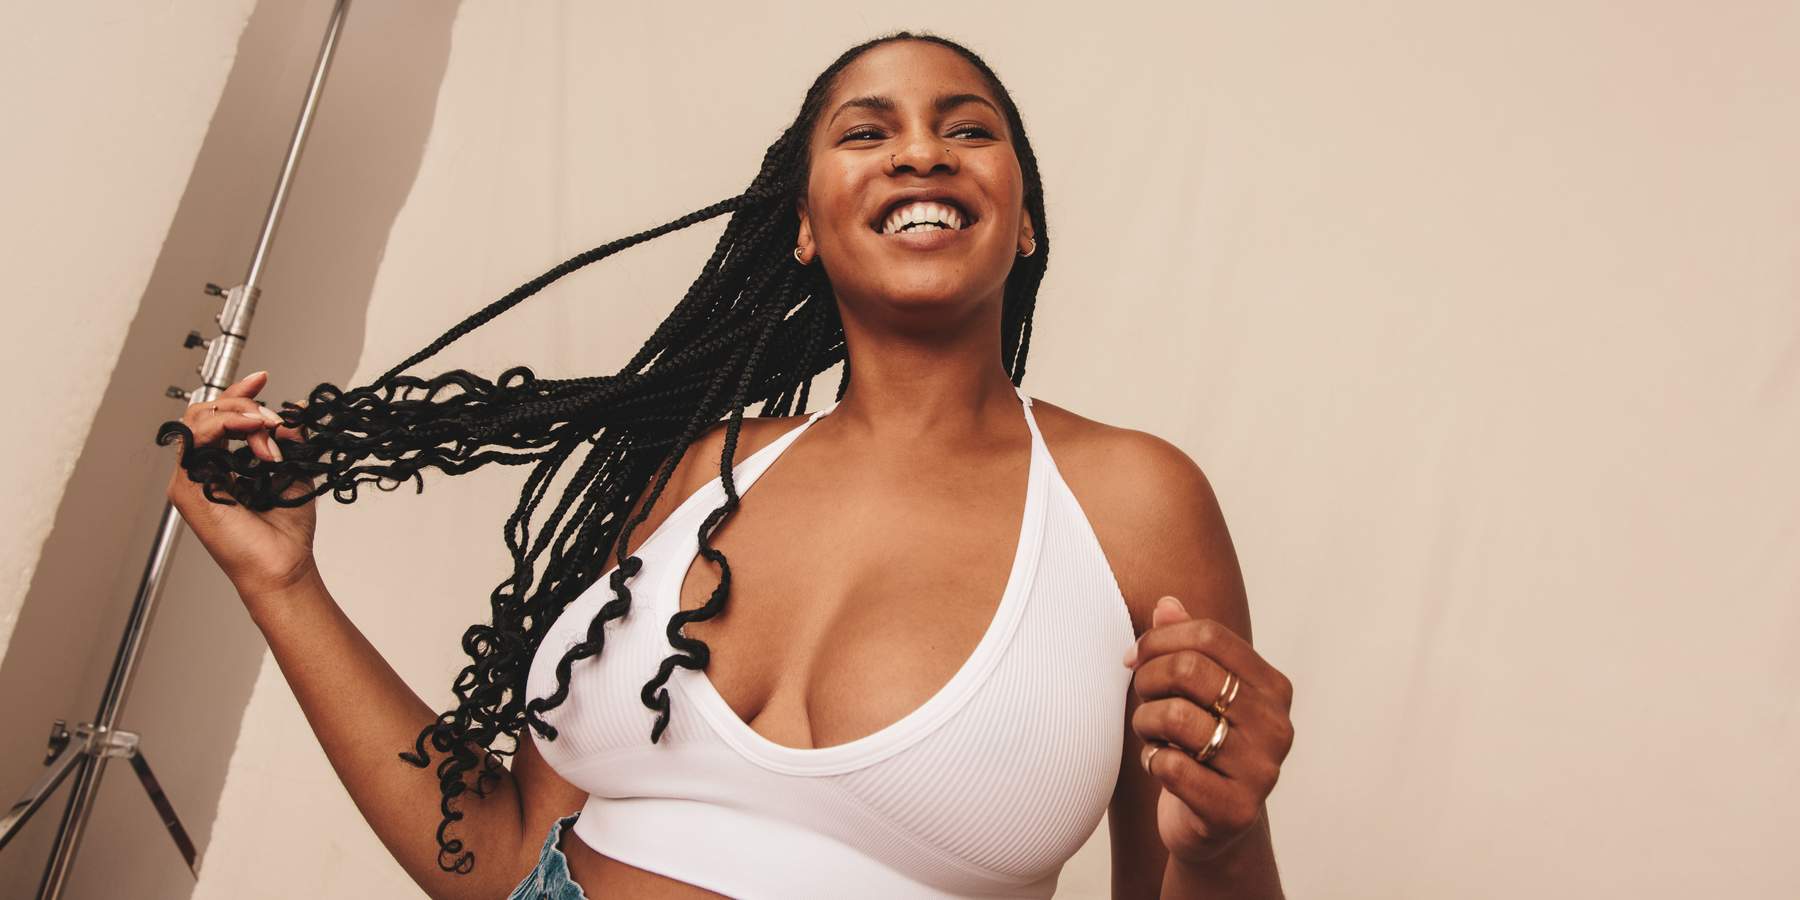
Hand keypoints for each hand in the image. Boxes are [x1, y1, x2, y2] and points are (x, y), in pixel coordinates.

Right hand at [164, 370, 318, 597]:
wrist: (284, 563)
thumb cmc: (286, 530)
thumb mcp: (294, 469)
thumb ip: (290, 438)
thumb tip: (293, 409)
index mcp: (223, 464)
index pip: (219, 417)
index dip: (238, 394)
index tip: (263, 379)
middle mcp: (203, 469)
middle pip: (204, 412)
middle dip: (241, 405)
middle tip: (271, 418)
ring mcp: (191, 477)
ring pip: (197, 420)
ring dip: (237, 414)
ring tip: (266, 427)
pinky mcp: (187, 487)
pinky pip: (194, 439)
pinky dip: (224, 426)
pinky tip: (253, 432)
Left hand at [1125, 595, 1294, 864]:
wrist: (1211, 827)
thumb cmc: (1200, 748)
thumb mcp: (1195, 694)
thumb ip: (1186, 647)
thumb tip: (1166, 603)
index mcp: (1273, 688)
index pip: (1210, 636)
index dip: (1159, 639)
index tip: (1133, 657)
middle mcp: (1278, 726)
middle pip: (1191, 669)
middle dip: (1148, 679)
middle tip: (1140, 697)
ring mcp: (1262, 770)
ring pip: (1176, 716)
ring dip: (1145, 722)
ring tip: (1149, 734)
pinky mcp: (1235, 810)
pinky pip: (1171, 766)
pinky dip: (1151, 761)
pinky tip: (1159, 766)